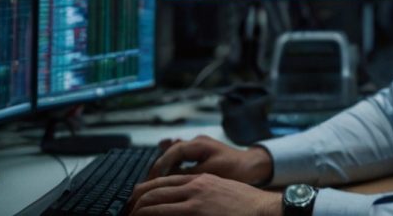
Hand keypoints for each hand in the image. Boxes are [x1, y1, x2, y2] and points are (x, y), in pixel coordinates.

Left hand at [128, 173, 280, 215]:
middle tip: (127, 213)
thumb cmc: (247, 206)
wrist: (265, 210)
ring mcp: (194, 202)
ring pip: (154, 204)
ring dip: (138, 213)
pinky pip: (164, 215)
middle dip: (135, 203)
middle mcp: (194, 187)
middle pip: (153, 191)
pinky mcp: (195, 213)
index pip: (163, 181)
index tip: (136, 201)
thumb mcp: (222, 191)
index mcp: (200, 180)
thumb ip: (202, 193)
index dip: (145, 192)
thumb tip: (185, 203)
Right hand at [147, 135, 272, 184]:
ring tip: (153, 179)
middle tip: (148, 182)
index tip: (151, 180)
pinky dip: (172, 164)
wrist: (252, 166)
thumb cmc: (235, 169)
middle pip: (170, 152)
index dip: (159, 166)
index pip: (172, 152)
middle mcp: (196, 142)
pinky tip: (165, 171)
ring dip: (164, 166)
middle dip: (158, 166)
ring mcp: (198, 147)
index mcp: (198, 143)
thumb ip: (188, 173)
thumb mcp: (210, 172)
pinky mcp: (200, 154)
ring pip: (174, 154)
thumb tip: (168, 178)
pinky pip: (181, 157)